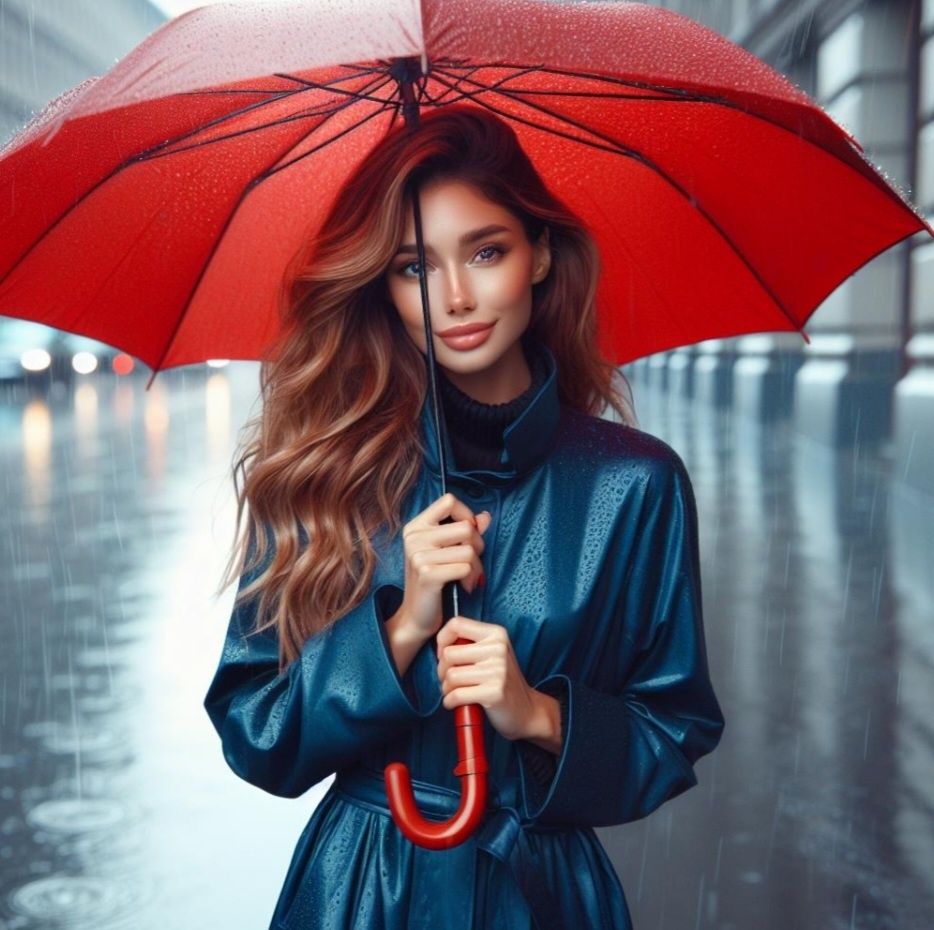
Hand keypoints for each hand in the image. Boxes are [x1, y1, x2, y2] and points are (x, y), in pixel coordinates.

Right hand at [397, 493, 492, 638]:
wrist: (417, 616)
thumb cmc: (435, 582)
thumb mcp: (447, 551)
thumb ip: (466, 531)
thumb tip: (485, 516)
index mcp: (416, 526)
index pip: (449, 501)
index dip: (466, 516)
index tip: (467, 536)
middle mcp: (414, 537)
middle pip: (466, 527)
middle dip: (477, 546)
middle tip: (472, 563)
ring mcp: (418, 555)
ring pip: (469, 549)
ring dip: (476, 567)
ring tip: (469, 577)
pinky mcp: (426, 573)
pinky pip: (465, 567)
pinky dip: (471, 578)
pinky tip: (464, 587)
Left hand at [435, 615, 538, 742]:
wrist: (527, 710)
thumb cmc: (502, 681)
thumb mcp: (492, 652)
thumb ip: (470, 643)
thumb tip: (441, 645)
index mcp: (496, 633)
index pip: (456, 624)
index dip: (442, 640)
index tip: (444, 655)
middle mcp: (498, 648)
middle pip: (448, 654)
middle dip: (442, 671)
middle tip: (450, 680)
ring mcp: (498, 671)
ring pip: (450, 676)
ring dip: (446, 688)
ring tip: (455, 692)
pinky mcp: (494, 692)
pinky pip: (456, 695)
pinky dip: (450, 702)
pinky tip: (456, 703)